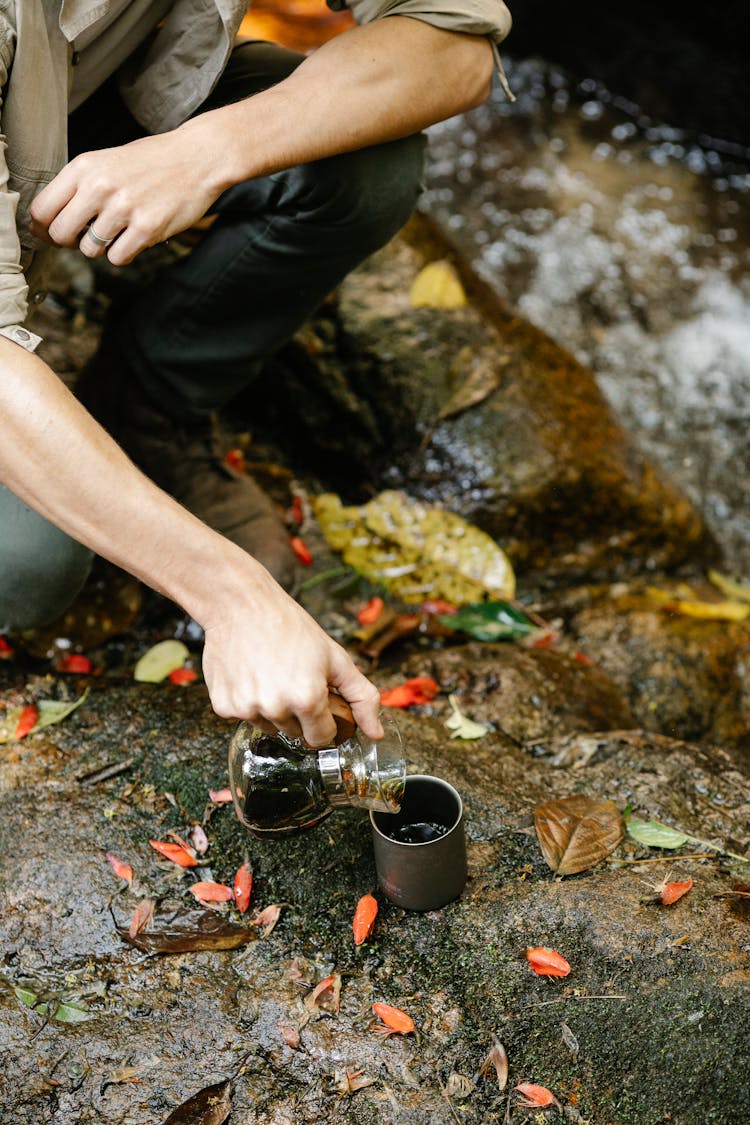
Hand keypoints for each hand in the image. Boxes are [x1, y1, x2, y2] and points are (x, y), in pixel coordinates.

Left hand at [29, 130, 222, 265]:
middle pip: (61, 234)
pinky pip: (117, 257)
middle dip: (69, 242)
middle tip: (84, 237)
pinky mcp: (147, 228)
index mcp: (85, 167)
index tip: (51, 234)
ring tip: (117, 232)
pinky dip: (123, 253)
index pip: (43, 208)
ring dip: (100, 247)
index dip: (42, 229)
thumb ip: (77, 187)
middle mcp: (100, 187)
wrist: (197, 158)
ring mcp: (124, 209)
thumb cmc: (152, 162)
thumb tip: (47, 224)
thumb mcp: (106, 162)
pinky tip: (134, 237)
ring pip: (89, 249)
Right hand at [199, 567, 382, 747]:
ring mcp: (246, 709)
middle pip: (295, 734)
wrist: (242, 605)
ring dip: (273, 709)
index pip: (322, 738)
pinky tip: (250, 674)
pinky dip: (248, 701)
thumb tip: (376, 733)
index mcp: (307, 698)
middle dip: (299, 713)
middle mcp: (275, 708)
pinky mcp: (222, 706)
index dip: (325, 720)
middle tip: (294, 679)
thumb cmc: (291, 627)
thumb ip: (362, 697)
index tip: (319, 701)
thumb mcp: (336, 658)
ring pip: (269, 727)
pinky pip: (243, 717)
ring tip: (271, 674)